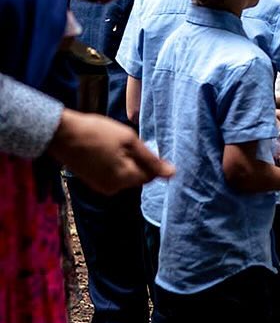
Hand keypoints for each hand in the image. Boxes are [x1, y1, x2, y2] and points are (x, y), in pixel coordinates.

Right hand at [48, 109, 172, 193]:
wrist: (62, 134)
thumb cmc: (98, 133)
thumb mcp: (129, 141)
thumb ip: (151, 159)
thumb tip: (172, 174)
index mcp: (125, 179)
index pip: (150, 176)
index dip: (152, 160)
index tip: (143, 144)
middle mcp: (113, 189)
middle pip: (138, 176)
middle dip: (139, 161)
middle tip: (128, 141)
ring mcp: (101, 186)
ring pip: (126, 175)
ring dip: (127, 161)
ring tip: (116, 143)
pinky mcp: (92, 181)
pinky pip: (113, 174)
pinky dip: (116, 163)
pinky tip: (108, 148)